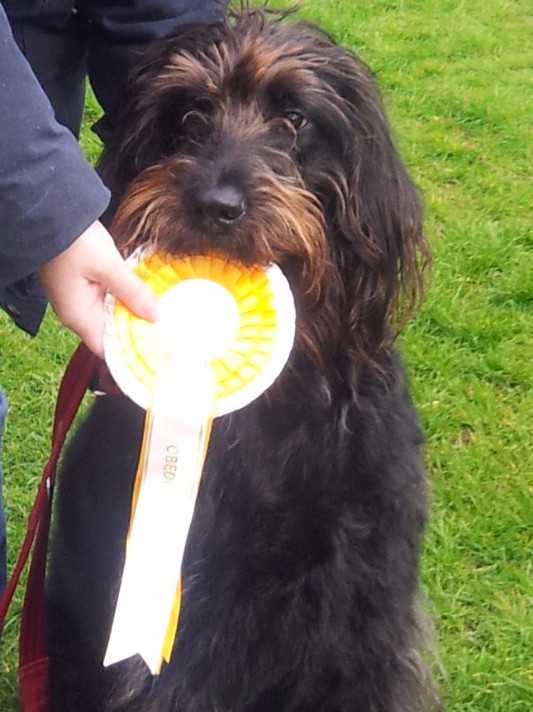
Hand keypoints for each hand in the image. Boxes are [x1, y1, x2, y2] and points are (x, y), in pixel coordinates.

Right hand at [39, 220, 158, 357]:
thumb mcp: (108, 265)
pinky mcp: (84, 284)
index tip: (158, 349)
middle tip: (168, 330)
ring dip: (134, 312)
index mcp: (79, 316)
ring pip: (112, 314)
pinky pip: (109, 298)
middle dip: (138, 330)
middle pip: (112, 332)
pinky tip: (146, 294)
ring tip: (163, 314)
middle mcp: (78, 312)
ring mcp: (80, 298)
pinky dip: (126, 298)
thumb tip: (156, 315)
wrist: (49, 212)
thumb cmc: (74, 241)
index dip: (131, 352)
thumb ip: (132, 291)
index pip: (106, 349)